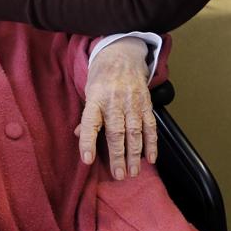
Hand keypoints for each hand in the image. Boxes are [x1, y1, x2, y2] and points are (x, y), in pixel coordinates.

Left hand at [77, 38, 156, 180]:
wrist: (123, 55)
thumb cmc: (102, 78)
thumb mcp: (88, 92)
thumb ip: (86, 115)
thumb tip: (79, 136)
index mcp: (95, 98)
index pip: (90, 122)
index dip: (88, 141)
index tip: (87, 160)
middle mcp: (114, 101)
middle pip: (116, 131)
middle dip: (118, 155)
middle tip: (118, 175)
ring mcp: (132, 102)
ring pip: (135, 132)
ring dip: (135, 154)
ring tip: (133, 172)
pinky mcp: (145, 103)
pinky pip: (150, 126)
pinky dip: (152, 143)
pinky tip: (151, 158)